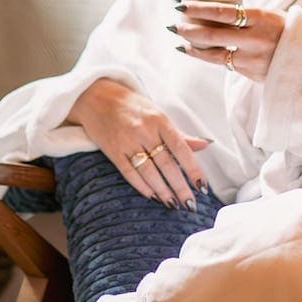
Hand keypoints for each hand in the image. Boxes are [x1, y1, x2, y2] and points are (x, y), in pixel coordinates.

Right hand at [67, 77, 211, 208]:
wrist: (96, 96)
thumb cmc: (131, 105)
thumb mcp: (157, 113)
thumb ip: (179, 133)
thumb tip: (205, 144)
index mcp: (159, 120)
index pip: (181, 149)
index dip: (193, 169)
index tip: (202, 187)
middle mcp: (144, 131)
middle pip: (166, 164)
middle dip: (180, 187)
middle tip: (190, 205)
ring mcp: (127, 142)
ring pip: (148, 172)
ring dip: (162, 191)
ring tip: (173, 204)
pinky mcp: (113, 151)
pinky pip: (129, 173)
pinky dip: (141, 186)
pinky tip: (152, 196)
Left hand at [171, 0, 286, 81]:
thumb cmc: (285, 30)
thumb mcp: (269, 15)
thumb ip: (245, 14)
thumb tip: (211, 9)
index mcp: (260, 18)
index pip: (222, 12)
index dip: (198, 9)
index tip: (180, 6)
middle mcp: (255, 39)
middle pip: (213, 34)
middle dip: (188, 30)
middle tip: (173, 25)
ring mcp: (252, 59)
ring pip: (215, 54)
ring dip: (193, 48)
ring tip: (179, 42)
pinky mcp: (251, 73)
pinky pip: (225, 64)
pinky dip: (208, 57)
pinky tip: (195, 52)